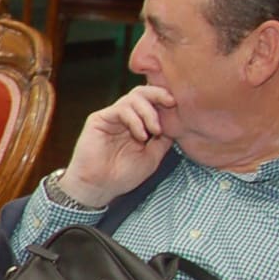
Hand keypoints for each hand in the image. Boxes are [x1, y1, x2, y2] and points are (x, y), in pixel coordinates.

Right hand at [58, 85, 177, 207]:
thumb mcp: (153, 156)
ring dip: (149, 112)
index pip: (152, 101)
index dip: (165, 99)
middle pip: (142, 91)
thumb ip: (163, 139)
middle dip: (159, 93)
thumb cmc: (124, 175)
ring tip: (154, 131)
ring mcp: (111, 117)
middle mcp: (124, 117)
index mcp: (138, 123)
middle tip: (171, 103)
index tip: (180, 106)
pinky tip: (141, 136)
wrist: (100, 187)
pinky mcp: (99, 119)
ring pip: (133, 97)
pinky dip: (135, 120)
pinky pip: (121, 109)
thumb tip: (177, 122)